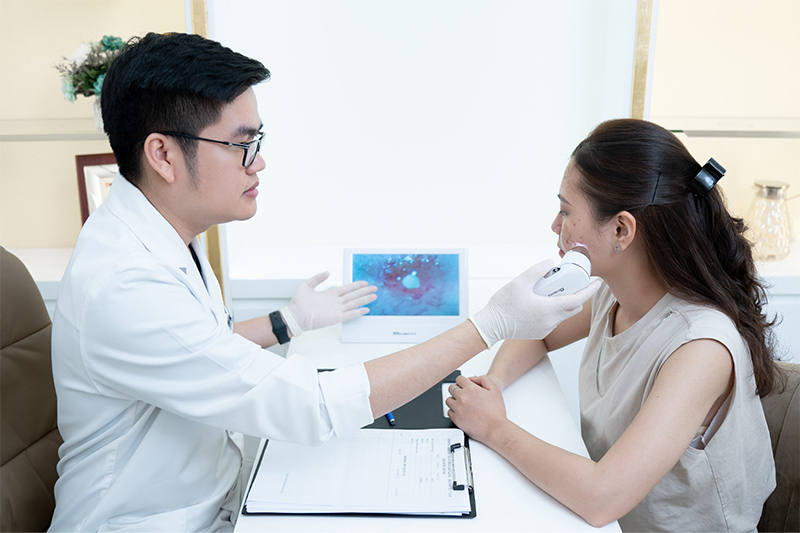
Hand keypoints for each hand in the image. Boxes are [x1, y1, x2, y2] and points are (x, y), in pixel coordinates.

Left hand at [283, 272, 376, 333]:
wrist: (294, 315)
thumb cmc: (298, 303)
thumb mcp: (307, 285)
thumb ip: (317, 278)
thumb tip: (327, 272)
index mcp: (330, 294)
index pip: (346, 289)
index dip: (356, 285)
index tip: (365, 283)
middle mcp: (335, 302)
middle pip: (353, 295)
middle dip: (364, 292)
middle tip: (374, 288)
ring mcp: (336, 310)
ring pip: (354, 303)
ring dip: (364, 300)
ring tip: (374, 296)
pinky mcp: (335, 318)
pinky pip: (349, 315)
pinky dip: (358, 312)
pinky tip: (366, 309)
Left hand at [446, 375, 507, 443]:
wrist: (495, 429)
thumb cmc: (496, 412)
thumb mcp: (495, 390)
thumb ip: (483, 379)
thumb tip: (473, 379)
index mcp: (471, 389)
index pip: (459, 379)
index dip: (463, 381)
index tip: (464, 385)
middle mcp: (462, 398)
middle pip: (451, 388)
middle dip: (457, 389)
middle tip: (464, 394)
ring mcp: (458, 409)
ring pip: (449, 400)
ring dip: (454, 400)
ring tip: (463, 404)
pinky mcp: (456, 419)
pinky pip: (449, 412)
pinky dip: (454, 411)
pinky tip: (461, 411)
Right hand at [469, 260, 600, 347]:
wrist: (491, 325)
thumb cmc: (503, 305)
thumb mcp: (520, 281)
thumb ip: (538, 270)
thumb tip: (550, 264)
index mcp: (549, 309)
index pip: (578, 299)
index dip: (589, 290)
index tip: (596, 283)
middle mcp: (551, 321)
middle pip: (573, 308)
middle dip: (576, 296)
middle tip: (569, 284)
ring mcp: (546, 329)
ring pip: (563, 314)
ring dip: (562, 303)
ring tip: (549, 292)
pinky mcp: (540, 332)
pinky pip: (553, 321)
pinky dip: (553, 311)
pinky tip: (540, 303)